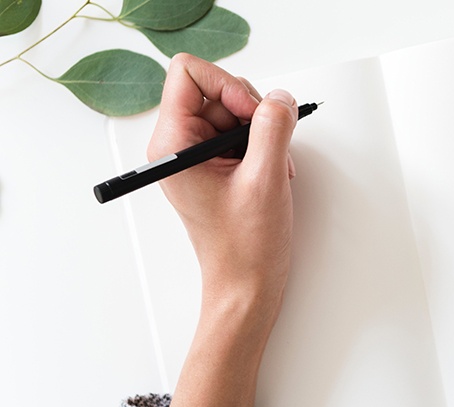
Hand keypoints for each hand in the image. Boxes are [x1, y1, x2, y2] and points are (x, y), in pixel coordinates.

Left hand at [148, 52, 297, 298]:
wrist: (246, 285)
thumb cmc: (244, 246)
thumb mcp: (265, 179)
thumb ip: (273, 128)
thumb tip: (281, 98)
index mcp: (173, 144)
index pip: (189, 73)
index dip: (228, 84)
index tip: (252, 113)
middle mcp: (179, 145)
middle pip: (217, 89)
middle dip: (252, 111)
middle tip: (268, 146)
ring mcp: (197, 155)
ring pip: (235, 110)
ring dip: (263, 132)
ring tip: (273, 167)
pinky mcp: (215, 165)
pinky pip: (242, 133)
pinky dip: (264, 145)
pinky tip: (272, 173)